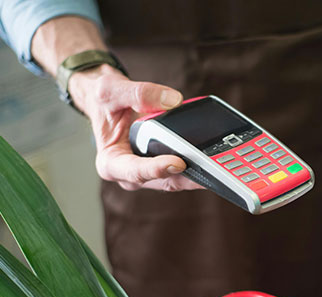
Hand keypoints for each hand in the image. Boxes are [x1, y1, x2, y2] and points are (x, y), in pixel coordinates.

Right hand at [70, 65, 202, 191]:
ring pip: (175, 180)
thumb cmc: (103, 101)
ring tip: (217, 167)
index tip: (178, 162)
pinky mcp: (161, 168)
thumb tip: (173, 100)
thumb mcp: (111, 90)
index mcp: (110, 163)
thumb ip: (139, 93)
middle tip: (209, 168)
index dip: (157, 169)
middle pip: (162, 181)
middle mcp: (129, 175)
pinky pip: (181, 172)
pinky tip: (212, 159)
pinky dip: (196, 166)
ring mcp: (147, 174)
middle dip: (186, 176)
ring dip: (196, 175)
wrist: (107, 103)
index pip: (135, 171)